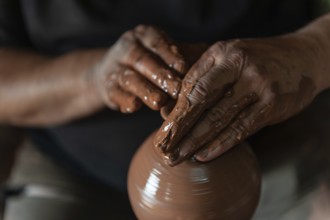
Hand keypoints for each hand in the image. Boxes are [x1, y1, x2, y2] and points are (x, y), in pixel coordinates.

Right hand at [91, 25, 185, 112]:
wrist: (112, 72)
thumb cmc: (150, 63)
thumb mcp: (166, 53)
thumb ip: (186, 55)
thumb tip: (210, 59)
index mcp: (144, 36)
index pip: (157, 43)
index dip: (170, 55)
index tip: (184, 69)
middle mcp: (127, 48)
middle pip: (143, 61)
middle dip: (160, 76)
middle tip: (177, 90)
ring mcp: (115, 68)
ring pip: (129, 79)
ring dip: (145, 90)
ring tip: (159, 102)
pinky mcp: (108, 88)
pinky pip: (115, 93)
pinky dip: (125, 100)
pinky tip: (134, 106)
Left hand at [154, 35, 319, 165]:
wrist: (302, 56)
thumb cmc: (256, 61)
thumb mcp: (228, 58)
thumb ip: (202, 78)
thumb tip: (170, 110)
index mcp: (222, 53)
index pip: (191, 85)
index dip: (175, 110)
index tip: (162, 131)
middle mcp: (238, 66)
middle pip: (200, 101)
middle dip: (179, 128)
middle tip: (164, 149)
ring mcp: (257, 84)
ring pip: (219, 118)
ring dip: (196, 141)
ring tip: (179, 157)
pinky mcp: (273, 103)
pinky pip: (241, 128)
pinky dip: (221, 144)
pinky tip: (204, 155)